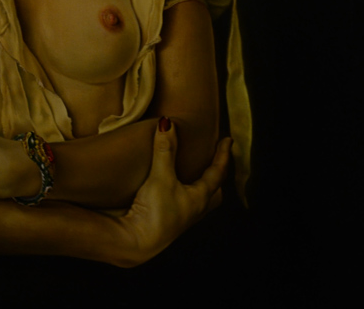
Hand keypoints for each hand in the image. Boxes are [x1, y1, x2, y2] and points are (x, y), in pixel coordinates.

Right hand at [114, 120, 231, 266]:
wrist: (136, 241)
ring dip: (200, 186)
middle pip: (214, 193)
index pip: (217, 174)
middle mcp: (194, 210)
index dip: (223, 155)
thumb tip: (167, 123)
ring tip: (195, 173)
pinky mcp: (166, 220)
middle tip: (217, 162)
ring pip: (198, 200)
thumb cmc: (155, 212)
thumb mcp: (161, 176)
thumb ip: (165, 150)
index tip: (228, 141)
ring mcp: (180, 217)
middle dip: (217, 177)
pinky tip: (171, 188)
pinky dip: (182, 192)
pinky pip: (182, 204)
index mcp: (199, 199)